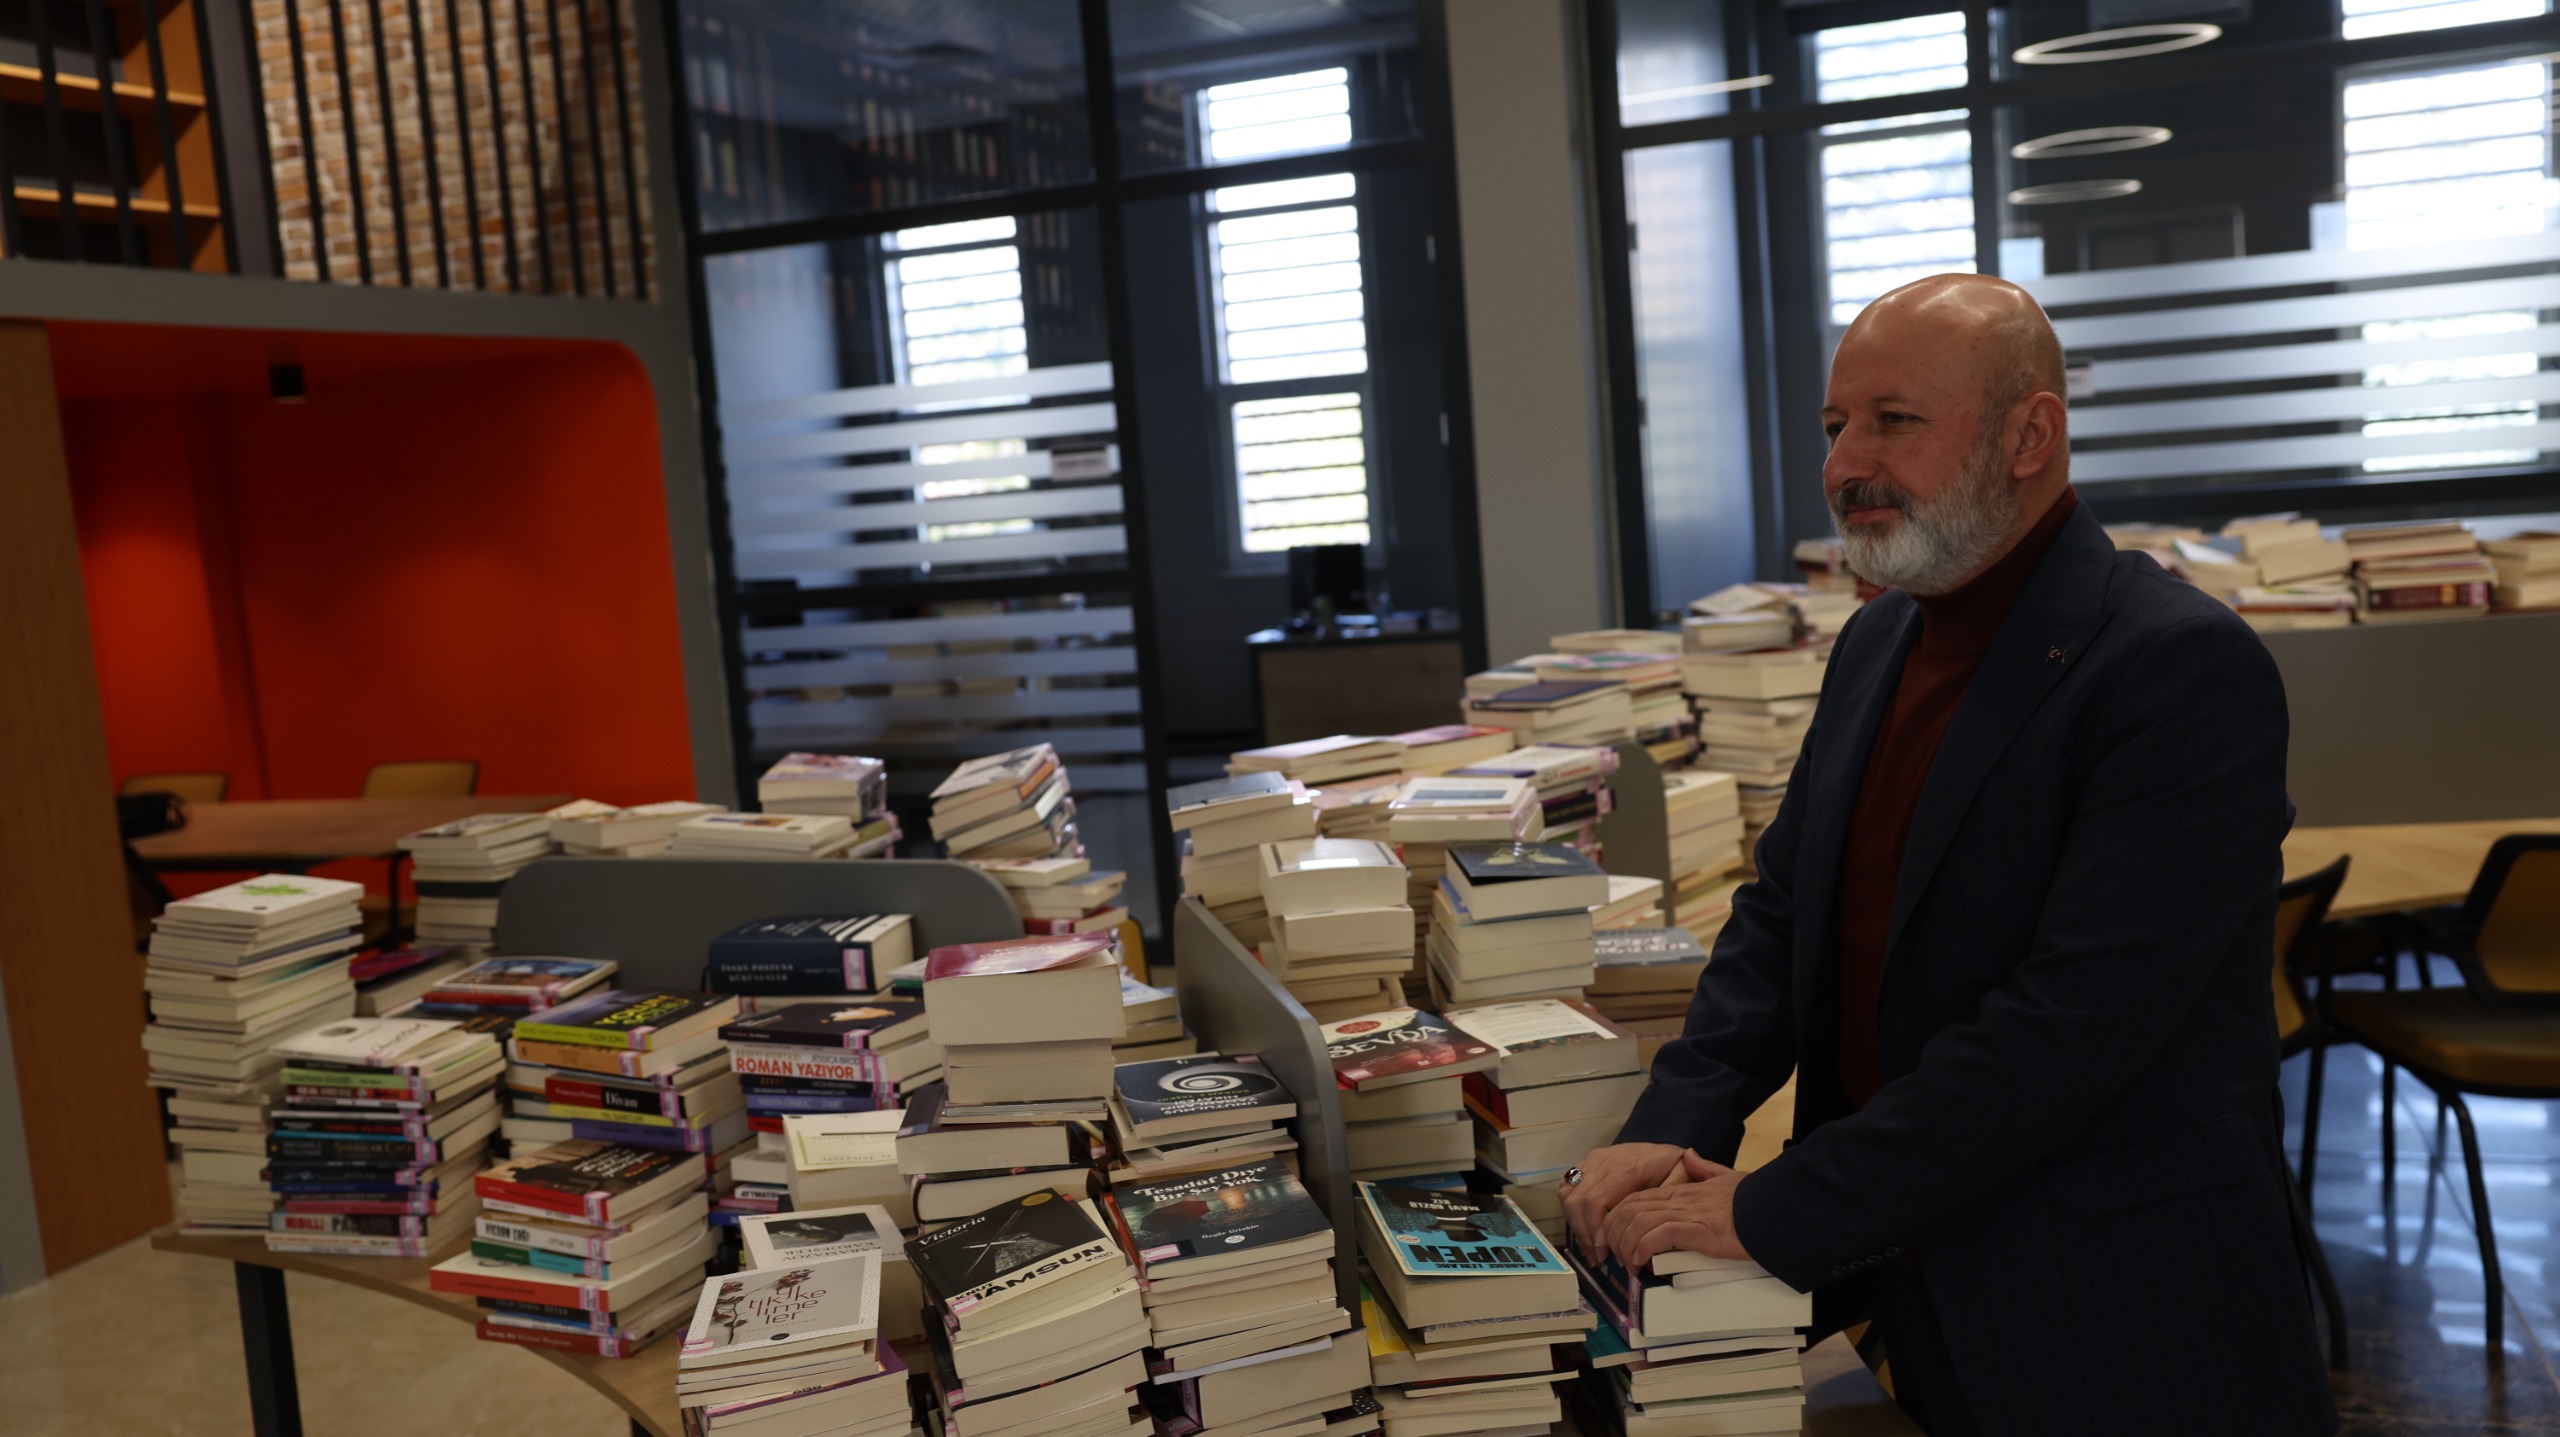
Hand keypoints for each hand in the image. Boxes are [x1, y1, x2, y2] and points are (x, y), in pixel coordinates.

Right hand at [1559, 1142, 1685, 1263]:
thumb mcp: (1683, 1181)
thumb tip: (1659, 1227)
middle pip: (1577, 1201)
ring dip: (1576, 1225)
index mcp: (1627, 1168)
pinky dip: (1572, 1212)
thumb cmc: (1673, 1168)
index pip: (1595, 1202)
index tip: (1605, 1254)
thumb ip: (1671, 1203)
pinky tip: (1586, 1230)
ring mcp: (1593, 1160)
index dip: (1595, 1231)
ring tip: (1591, 1248)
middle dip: (1584, 1234)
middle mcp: (1605, 1161)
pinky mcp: (1587, 1163)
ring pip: (1568, 1195)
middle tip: (1598, 1257)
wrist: (1664, 1151)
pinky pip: (1567, 1188)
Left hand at [1601, 1150, 1750, 1270]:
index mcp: (1681, 1190)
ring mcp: (1685, 1213)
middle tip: (1614, 1256)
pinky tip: (1642, 1261)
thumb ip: (1704, 1168)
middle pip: (1628, 1209)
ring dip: (1625, 1246)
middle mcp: (1678, 1199)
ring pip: (1637, 1222)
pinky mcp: (1695, 1230)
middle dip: (1613, 1234)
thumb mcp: (1726, 1177)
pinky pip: (1657, 1236)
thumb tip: (1690, 1155)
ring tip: (1628, 1264)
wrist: (1770, 1210)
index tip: (1612, 1238)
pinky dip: (1643, 1249)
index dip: (1617, 1218)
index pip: (1635, 1198)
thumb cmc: (1751, 1200)